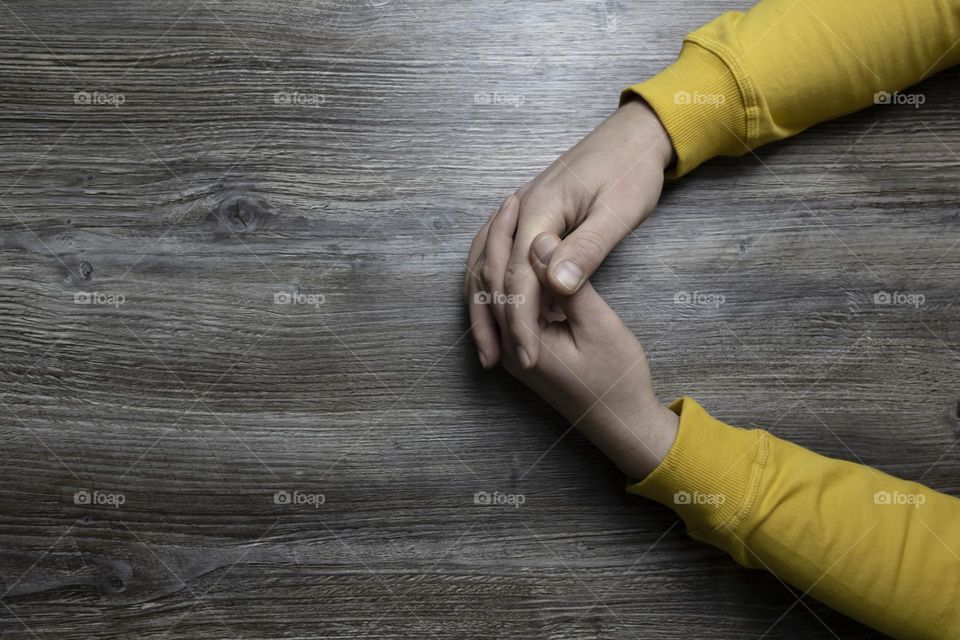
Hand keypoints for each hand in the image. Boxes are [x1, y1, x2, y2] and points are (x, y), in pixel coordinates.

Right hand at [465, 99, 673, 369]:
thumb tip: (555, 286)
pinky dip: (489, 283)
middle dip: (494, 320)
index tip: (527, 358)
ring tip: (488, 346)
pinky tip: (495, 306)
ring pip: (483, 263)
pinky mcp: (527, 214)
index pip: (518, 276)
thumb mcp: (618, 213)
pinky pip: (495, 253)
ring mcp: (520, 209)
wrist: (634, 134)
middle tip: (498, 363)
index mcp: (540, 209)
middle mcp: (520, 209)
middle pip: (489, 271)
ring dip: (482, 305)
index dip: (521, 322)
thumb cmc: (631, 171)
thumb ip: (586, 250)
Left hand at [477, 197, 677, 478]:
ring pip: (493, 293)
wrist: (622, 421)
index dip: (505, 235)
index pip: (497, 277)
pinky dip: (511, 275)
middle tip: (512, 200)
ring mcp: (512, 348)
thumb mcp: (599, 326)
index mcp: (519, 339)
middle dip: (497, 240)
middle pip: (487, 283)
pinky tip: (526, 253)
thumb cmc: (617, 377)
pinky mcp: (525, 346)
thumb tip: (539, 244)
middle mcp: (505, 344)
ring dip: (501, 255)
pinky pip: (507, 304)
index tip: (517, 199)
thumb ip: (568, 285)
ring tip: (514, 218)